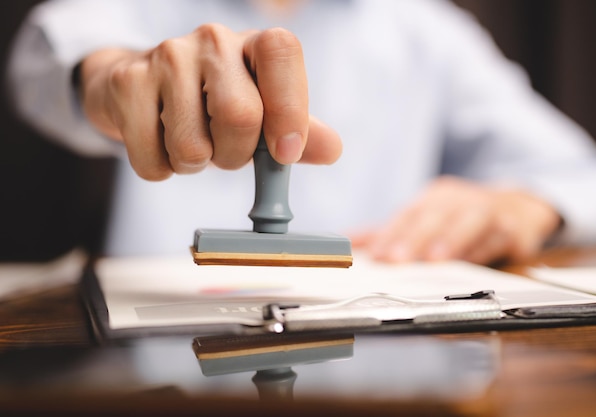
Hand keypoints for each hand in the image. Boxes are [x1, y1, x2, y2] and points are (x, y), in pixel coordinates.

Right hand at [79, 24, 341, 179]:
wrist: (145, 89)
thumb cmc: (214, 103)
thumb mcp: (263, 113)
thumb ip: (299, 132)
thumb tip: (331, 149)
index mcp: (254, 44)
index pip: (282, 53)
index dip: (289, 108)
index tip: (285, 153)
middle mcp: (212, 40)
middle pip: (239, 115)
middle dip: (235, 155)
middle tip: (226, 152)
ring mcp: (166, 56)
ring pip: (192, 146)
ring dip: (196, 165)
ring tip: (193, 144)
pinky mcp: (128, 83)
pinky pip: (153, 160)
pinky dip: (162, 169)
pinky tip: (161, 142)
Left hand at [350, 176, 561, 264]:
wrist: (517, 207)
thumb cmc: (462, 218)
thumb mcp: (426, 220)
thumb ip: (389, 233)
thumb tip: (348, 243)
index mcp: (434, 198)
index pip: (408, 215)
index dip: (390, 234)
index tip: (373, 256)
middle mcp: (458, 200)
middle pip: (434, 216)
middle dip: (413, 237)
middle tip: (394, 259)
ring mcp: (487, 209)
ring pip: (468, 221)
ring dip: (451, 239)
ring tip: (434, 260)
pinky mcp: (513, 226)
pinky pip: (499, 235)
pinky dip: (485, 248)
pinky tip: (472, 261)